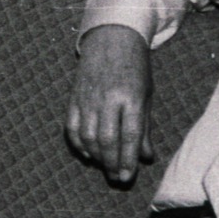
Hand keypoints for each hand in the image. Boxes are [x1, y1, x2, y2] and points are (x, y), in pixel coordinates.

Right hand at [66, 24, 154, 184]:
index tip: (128, 177)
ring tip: (105, 167)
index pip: (129, 135)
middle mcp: (107, 99)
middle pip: (107, 140)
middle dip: (112, 163)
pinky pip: (72, 127)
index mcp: (129, 97)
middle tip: (117, 178)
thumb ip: (144, 126)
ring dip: (96, 157)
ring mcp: (87, 98)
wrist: (111, 38)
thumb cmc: (134, 67)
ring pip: (88, 136)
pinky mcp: (74, 98)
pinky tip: (87, 154)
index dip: (128, 159)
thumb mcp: (146, 95)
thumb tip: (146, 157)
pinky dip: (78, 144)